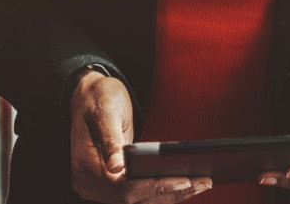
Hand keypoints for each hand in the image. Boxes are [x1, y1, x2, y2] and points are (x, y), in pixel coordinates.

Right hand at [68, 69, 211, 202]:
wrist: (88, 96)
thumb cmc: (99, 98)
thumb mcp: (106, 111)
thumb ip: (111, 139)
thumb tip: (118, 167)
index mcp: (85, 165)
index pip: (123, 187)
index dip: (154, 187)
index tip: (184, 181)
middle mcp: (89, 183)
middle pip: (132, 199)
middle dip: (170, 193)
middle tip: (204, 182)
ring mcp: (98, 188)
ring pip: (138, 201)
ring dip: (169, 196)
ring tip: (200, 184)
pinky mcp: (109, 187)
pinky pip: (137, 195)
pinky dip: (160, 192)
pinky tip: (183, 184)